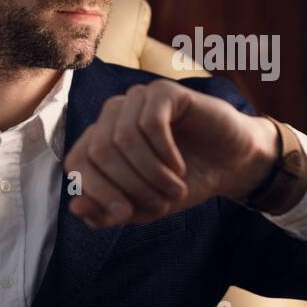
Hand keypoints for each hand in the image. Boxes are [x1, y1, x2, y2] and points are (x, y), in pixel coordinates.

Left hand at [63, 79, 278, 226]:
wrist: (230, 165)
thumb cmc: (183, 183)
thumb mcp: (143, 207)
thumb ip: (107, 211)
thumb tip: (75, 208)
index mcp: (99, 140)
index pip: (76, 162)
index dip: (96, 191)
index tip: (125, 214)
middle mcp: (112, 115)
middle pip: (99, 151)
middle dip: (130, 185)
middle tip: (162, 203)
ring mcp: (136, 99)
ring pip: (124, 138)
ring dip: (151, 173)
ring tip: (176, 188)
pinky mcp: (163, 92)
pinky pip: (150, 122)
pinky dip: (164, 153)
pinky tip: (180, 166)